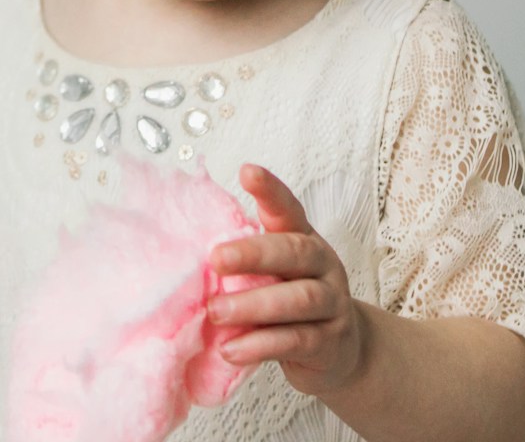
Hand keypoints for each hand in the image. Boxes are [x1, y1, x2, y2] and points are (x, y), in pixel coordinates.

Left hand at [206, 164, 367, 400]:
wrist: (338, 352)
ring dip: (253, 305)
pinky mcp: (330, 343)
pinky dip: (261, 345)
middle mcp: (323, 265)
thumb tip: (186, 256)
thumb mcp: (273, 274)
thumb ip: (245, 262)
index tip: (247, 172)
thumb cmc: (289, 303)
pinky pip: (297, 341)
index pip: (289, 210)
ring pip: (299, 299)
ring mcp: (332, 304)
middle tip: (215, 259)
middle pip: (295, 251)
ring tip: (215, 312)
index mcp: (303, 239)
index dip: (271, 191)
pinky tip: (231, 348)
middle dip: (254, 253)